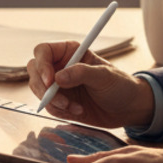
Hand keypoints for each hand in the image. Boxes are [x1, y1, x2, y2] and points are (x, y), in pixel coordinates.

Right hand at [27, 41, 154, 128]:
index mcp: (69, 52)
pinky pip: (48, 106)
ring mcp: (58, 84)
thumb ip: (81, 73)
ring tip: (75, 107)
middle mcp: (60, 66)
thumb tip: (58, 77)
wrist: (128, 108)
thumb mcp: (104, 76)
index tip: (50, 80)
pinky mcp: (60, 101)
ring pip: (38, 90)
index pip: (43, 51)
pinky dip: (60, 111)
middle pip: (34, 70)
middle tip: (61, 100)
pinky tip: (78, 111)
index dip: (42, 64)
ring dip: (53, 102)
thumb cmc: (120, 85)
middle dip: (43, 88)